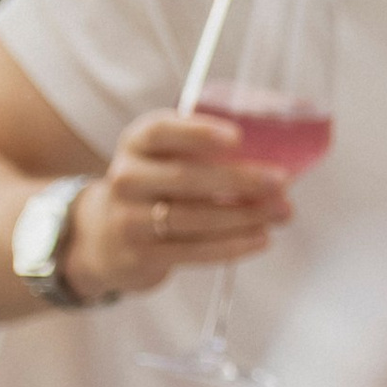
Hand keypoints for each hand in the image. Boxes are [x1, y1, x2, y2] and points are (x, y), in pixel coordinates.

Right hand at [61, 111, 293, 299]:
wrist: (104, 237)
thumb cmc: (157, 186)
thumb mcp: (167, 157)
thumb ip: (209, 151)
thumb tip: (280, 156)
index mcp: (137, 143)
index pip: (162, 131)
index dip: (198, 133)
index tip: (238, 138)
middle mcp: (127, 177)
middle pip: (186, 177)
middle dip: (240, 180)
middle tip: (282, 181)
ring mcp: (129, 219)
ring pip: (193, 218)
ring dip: (244, 216)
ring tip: (281, 212)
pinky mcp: (140, 255)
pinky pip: (193, 250)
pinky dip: (232, 246)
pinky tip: (261, 238)